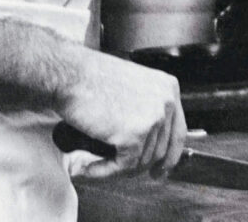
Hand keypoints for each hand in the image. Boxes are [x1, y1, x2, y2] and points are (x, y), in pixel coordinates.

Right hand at [55, 48, 186, 179]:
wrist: (69, 74)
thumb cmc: (91, 77)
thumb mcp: (132, 85)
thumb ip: (147, 108)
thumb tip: (150, 142)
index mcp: (167, 87)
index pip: (178, 132)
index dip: (169, 156)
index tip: (159, 169)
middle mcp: (165, 101)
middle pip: (161, 151)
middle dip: (137, 165)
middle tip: (117, 169)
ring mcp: (153, 118)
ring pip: (142, 162)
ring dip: (117, 169)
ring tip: (95, 164)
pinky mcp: (134, 135)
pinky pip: (124, 166)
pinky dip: (105, 172)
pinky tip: (90, 167)